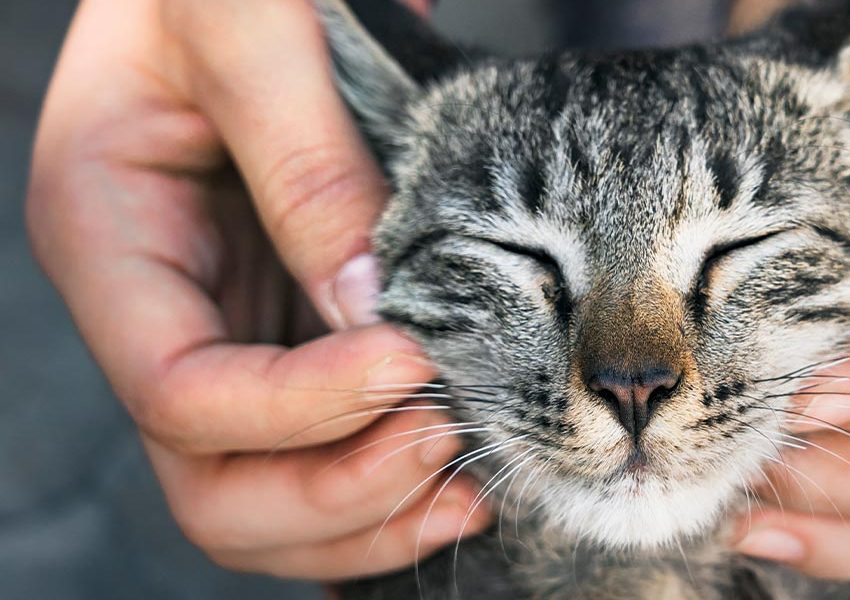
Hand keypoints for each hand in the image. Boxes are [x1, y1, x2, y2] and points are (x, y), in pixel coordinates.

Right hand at [27, 0, 486, 579]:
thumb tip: (371, 311)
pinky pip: (325, 448)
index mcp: (107, 238)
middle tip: (448, 442)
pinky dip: (389, 482)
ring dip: (367, 512)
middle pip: (212, 481)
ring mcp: (230, 328)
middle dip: (332, 491)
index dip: (297, 410)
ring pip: (268, 492)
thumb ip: (304, 163)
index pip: (179, 390)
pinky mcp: (295, 329)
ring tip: (471, 481)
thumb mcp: (248, 27)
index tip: (414, 364)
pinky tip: (464, 471)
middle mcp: (160, 308)